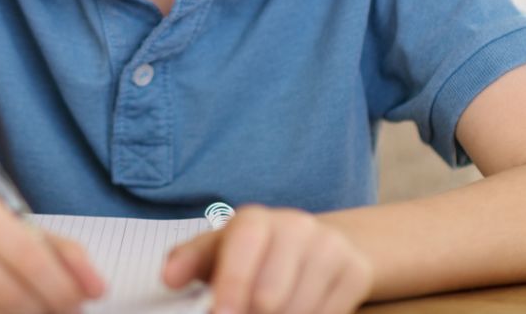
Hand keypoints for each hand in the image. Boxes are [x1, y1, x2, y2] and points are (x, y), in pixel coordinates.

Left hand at [162, 206, 370, 313]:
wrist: (310, 246)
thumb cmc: (250, 255)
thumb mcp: (216, 252)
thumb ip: (188, 263)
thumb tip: (170, 278)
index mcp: (254, 220)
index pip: (244, 250)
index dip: (232, 287)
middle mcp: (295, 226)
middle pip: (272, 294)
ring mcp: (329, 248)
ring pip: (300, 310)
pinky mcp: (355, 271)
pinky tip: (295, 312)